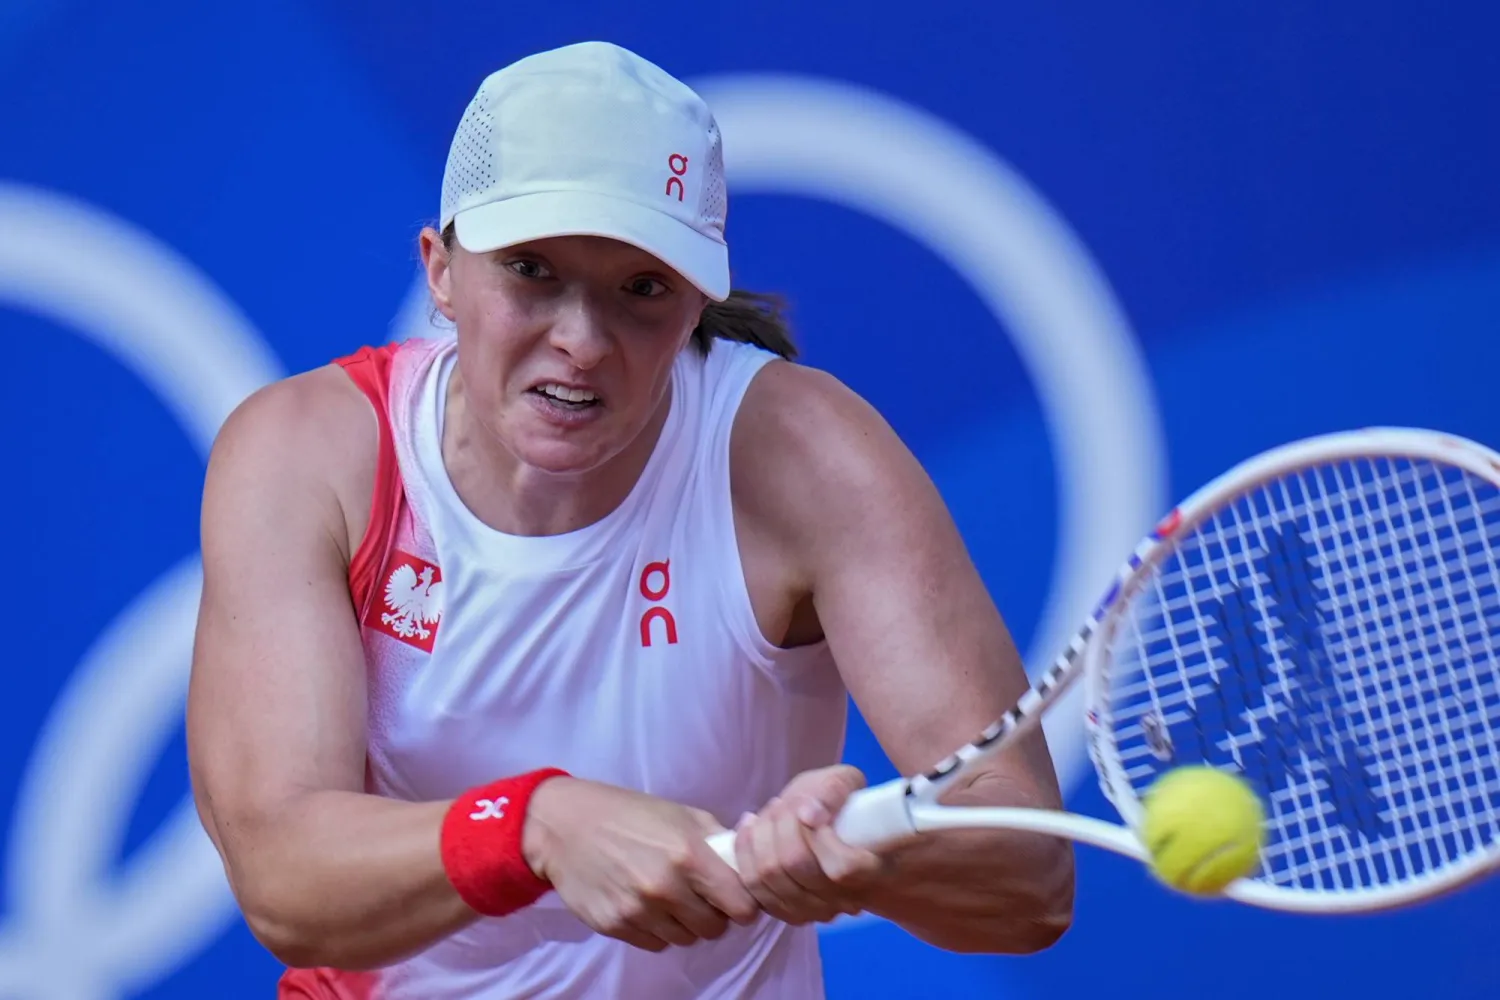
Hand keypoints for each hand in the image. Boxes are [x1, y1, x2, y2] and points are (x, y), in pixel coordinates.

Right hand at [522, 778, 760, 951]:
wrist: (565, 826)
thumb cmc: (628, 813)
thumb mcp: (680, 813)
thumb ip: (718, 839)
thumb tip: (749, 858)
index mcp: (689, 855)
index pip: (740, 905)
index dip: (743, 904)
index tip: (737, 899)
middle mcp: (666, 887)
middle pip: (715, 928)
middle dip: (714, 914)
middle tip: (700, 896)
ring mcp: (639, 910)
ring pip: (686, 939)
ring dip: (685, 923)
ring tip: (670, 899)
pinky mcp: (616, 926)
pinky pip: (656, 944)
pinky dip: (658, 930)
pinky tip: (646, 905)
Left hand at [731, 764, 884, 925]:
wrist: (840, 838)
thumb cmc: (845, 807)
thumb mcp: (847, 784)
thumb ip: (835, 792)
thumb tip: (809, 814)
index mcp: (872, 869)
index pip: (842, 867)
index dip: (817, 835)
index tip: (807, 807)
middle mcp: (846, 898)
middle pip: (796, 866)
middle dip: (779, 826)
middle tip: (781, 804)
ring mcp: (816, 911)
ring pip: (770, 879)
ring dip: (758, 838)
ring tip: (764, 815)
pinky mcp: (788, 913)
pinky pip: (754, 894)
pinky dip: (744, 860)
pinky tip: (748, 832)